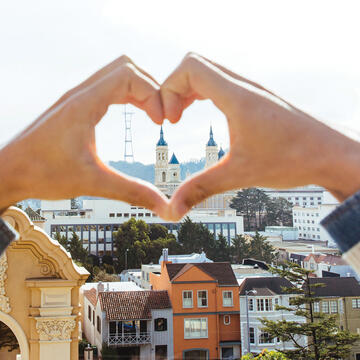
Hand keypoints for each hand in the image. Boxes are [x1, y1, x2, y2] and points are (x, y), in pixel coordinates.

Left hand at [0, 56, 169, 217]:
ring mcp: (77, 98)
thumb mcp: (92, 183)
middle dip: (150, 87)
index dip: (153, 94)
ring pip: (116, 74)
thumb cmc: (41, 173)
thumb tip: (163, 206)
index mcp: (84, 105)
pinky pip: (107, 87)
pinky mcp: (75, 107)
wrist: (8, 172)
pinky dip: (127, 95)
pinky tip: (134, 113)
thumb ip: (131, 192)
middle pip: (125, 67)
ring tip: (152, 114)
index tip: (160, 122)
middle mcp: (80, 94)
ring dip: (139, 89)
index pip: (129, 76)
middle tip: (160, 114)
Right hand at [161, 53, 359, 219]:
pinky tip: (203, 113)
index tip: (171, 120)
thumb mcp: (240, 174)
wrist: (332, 154)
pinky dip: (202, 92)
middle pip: (195, 65)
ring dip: (188, 90)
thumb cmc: (294, 159)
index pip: (190, 68)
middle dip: (174, 89)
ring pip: (208, 71)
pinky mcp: (255, 97)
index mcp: (237, 97)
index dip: (170, 89)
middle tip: (172, 118)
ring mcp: (250, 89)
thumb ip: (202, 188)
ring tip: (180, 116)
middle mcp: (243, 86)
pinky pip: (221, 81)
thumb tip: (174, 209)